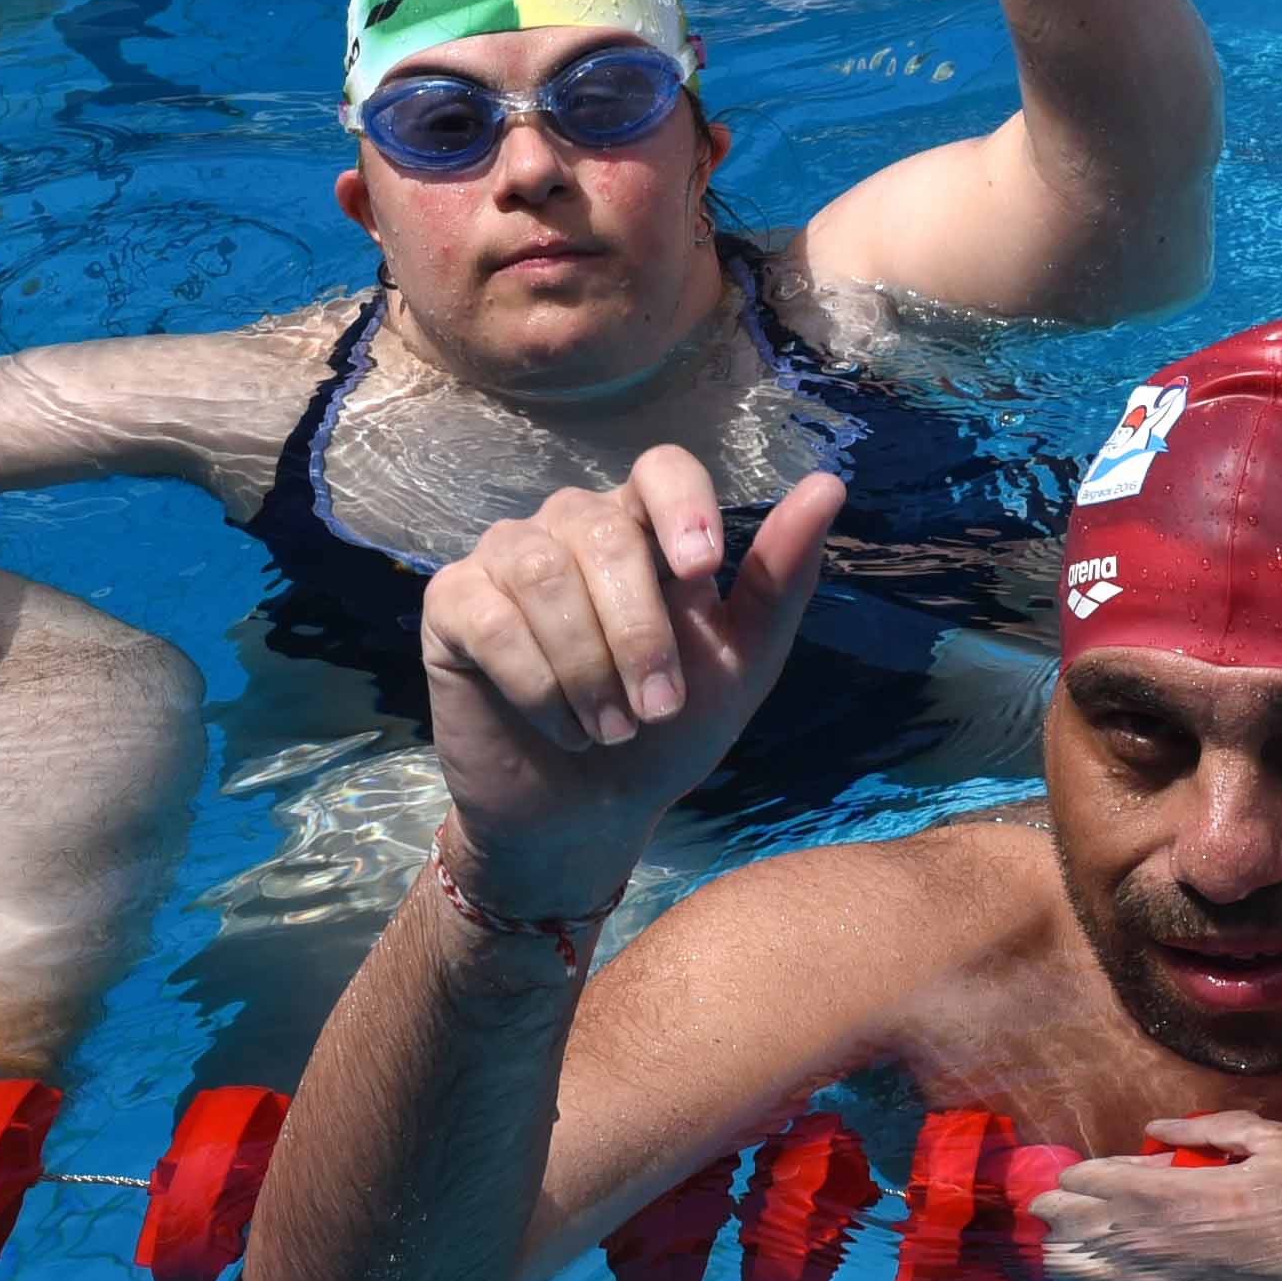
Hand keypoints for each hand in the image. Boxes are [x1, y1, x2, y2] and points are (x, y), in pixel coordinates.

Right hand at [416, 444, 847, 911]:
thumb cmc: (668, 731)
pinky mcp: (453, 605)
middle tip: (657, 710)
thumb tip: (828, 485)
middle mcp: (572, 529)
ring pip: (541, 571)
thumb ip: (780, 578)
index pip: (661, 467)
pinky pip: (488, 616)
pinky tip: (559, 726)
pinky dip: (534, 682)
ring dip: (586, 665)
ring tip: (610, 731)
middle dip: (639, 632)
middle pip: (602, 530)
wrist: (588, 813)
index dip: (681, 506)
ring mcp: (506, 559)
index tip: (704, 572)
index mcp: (647, 530)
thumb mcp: (740, 661)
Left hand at [1035, 1112, 1281, 1280]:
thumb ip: (1213, 1132)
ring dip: (1075, 1255)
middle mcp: (1172, 1244)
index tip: (1068, 1172)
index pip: (1106, 1185)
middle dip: (1062, 1215)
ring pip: (1105, 1273)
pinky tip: (1098, 1278)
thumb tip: (1155, 1131)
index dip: (1081, 1177)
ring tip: (1053, 1244)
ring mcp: (1186, 1280)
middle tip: (1043, 1205)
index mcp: (1187, 1197)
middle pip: (1092, 1231)